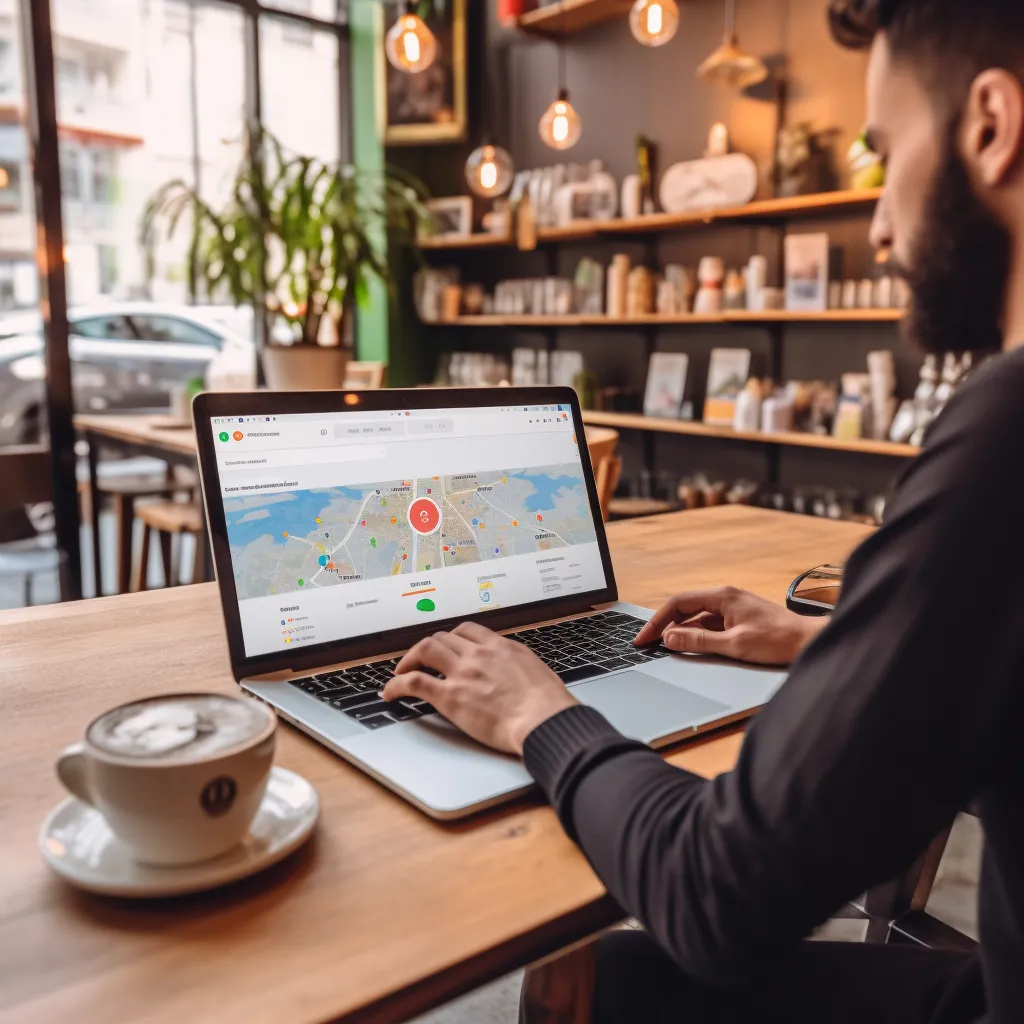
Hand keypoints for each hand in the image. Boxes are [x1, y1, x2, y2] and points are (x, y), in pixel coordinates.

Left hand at [381, 621, 576, 755]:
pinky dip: (396, 684)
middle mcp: (479, 654)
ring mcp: (463, 673)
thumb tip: (515, 672)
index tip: (446, 647)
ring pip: (425, 650)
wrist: (545, 720)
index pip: (467, 630)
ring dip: (409, 659)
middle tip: (421, 661)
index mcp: (501, 647)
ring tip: (401, 672)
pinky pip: (414, 682)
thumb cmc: (548, 704)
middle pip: (443, 637)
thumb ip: (518, 666)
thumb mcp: (536, 671)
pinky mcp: (450, 697)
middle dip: (428, 648)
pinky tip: (390, 692)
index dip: (452, 638)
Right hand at [633, 586, 827, 665]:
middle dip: (664, 626)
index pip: (678, 603)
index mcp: (722, 596)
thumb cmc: (778, 640)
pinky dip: (696, 635)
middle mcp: (725, 597)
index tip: (644, 638)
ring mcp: (732, 608)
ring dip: (680, 631)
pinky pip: (709, 625)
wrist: (810, 641)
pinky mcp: (739, 619)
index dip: (657, 621)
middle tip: (647, 644)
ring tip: (664, 648)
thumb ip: (699, 640)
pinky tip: (690, 647)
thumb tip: (670, 638)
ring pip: (696, 617)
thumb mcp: (734, 644)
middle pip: (684, 608)